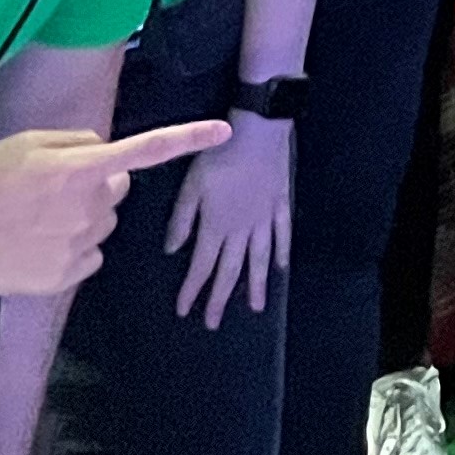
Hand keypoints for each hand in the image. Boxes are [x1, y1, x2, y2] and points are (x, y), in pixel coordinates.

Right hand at [0, 120, 228, 295]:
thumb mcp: (26, 144)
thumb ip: (76, 144)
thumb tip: (106, 151)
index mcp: (82, 169)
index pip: (146, 151)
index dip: (189, 139)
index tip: (227, 131)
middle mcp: (89, 208)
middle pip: (115, 192)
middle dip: (95, 188)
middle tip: (48, 191)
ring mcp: (78, 247)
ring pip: (99, 227)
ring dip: (79, 221)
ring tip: (27, 221)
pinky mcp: (63, 279)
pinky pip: (85, 260)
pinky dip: (68, 253)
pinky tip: (28, 247)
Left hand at [162, 110, 292, 327]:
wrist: (256, 132)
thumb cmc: (218, 156)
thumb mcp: (191, 186)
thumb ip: (181, 220)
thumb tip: (172, 250)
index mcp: (216, 226)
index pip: (202, 266)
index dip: (192, 290)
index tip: (185, 310)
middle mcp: (241, 230)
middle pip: (230, 270)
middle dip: (220, 297)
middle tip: (214, 323)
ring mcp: (264, 219)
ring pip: (259, 259)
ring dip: (255, 285)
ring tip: (255, 307)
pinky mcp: (280, 205)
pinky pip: (282, 234)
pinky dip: (282, 252)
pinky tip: (281, 268)